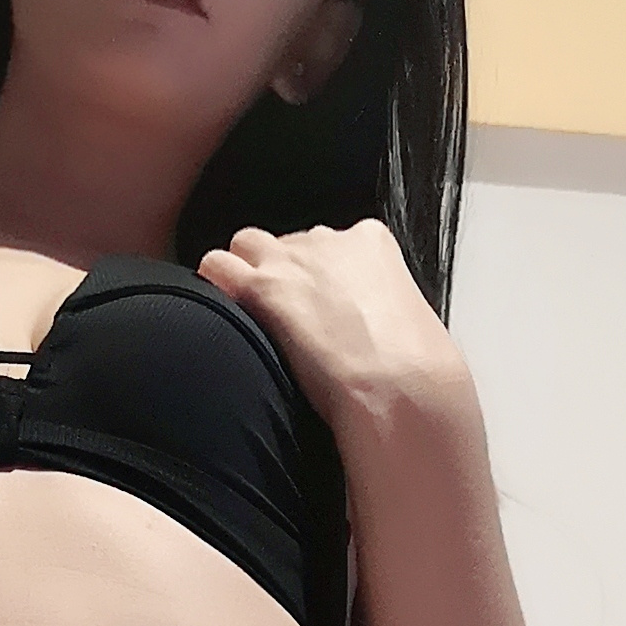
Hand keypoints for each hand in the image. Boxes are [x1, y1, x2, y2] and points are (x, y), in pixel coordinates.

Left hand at [195, 219, 471, 428]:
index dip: (312, 276)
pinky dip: (215, 287)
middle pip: (284, 243)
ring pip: (246, 245)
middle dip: (278, 274)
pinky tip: (223, 317)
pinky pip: (215, 266)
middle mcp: (328, 239)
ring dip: (243, 276)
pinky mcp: (261, 287)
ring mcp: (291, 260)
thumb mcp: (402, 320)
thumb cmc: (411, 368)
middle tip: (281, 321)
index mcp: (371, 241)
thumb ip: (374, 307)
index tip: (313, 308)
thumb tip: (364, 329)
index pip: (325, 242)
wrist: (399, 386)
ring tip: (250, 320)